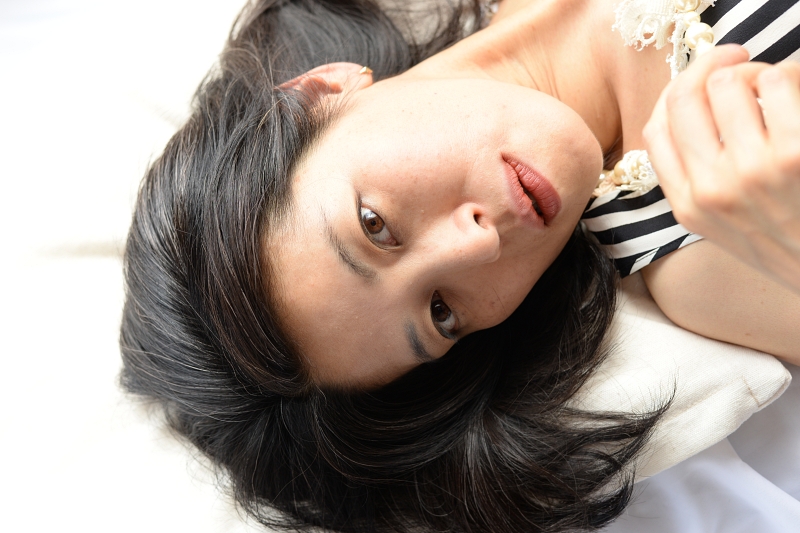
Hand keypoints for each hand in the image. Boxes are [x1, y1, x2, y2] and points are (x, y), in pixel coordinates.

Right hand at [644, 45, 799, 293]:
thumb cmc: (788, 242)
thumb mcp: (723, 224)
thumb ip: (695, 176)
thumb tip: (690, 107)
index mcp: (688, 206)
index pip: (656, 129)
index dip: (675, 92)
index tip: (699, 79)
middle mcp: (711, 190)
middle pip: (684, 98)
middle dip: (709, 66)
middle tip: (736, 59)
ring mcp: (751, 172)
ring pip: (727, 83)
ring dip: (752, 73)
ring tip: (774, 87)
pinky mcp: (793, 155)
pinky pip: (776, 83)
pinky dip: (786, 78)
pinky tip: (796, 96)